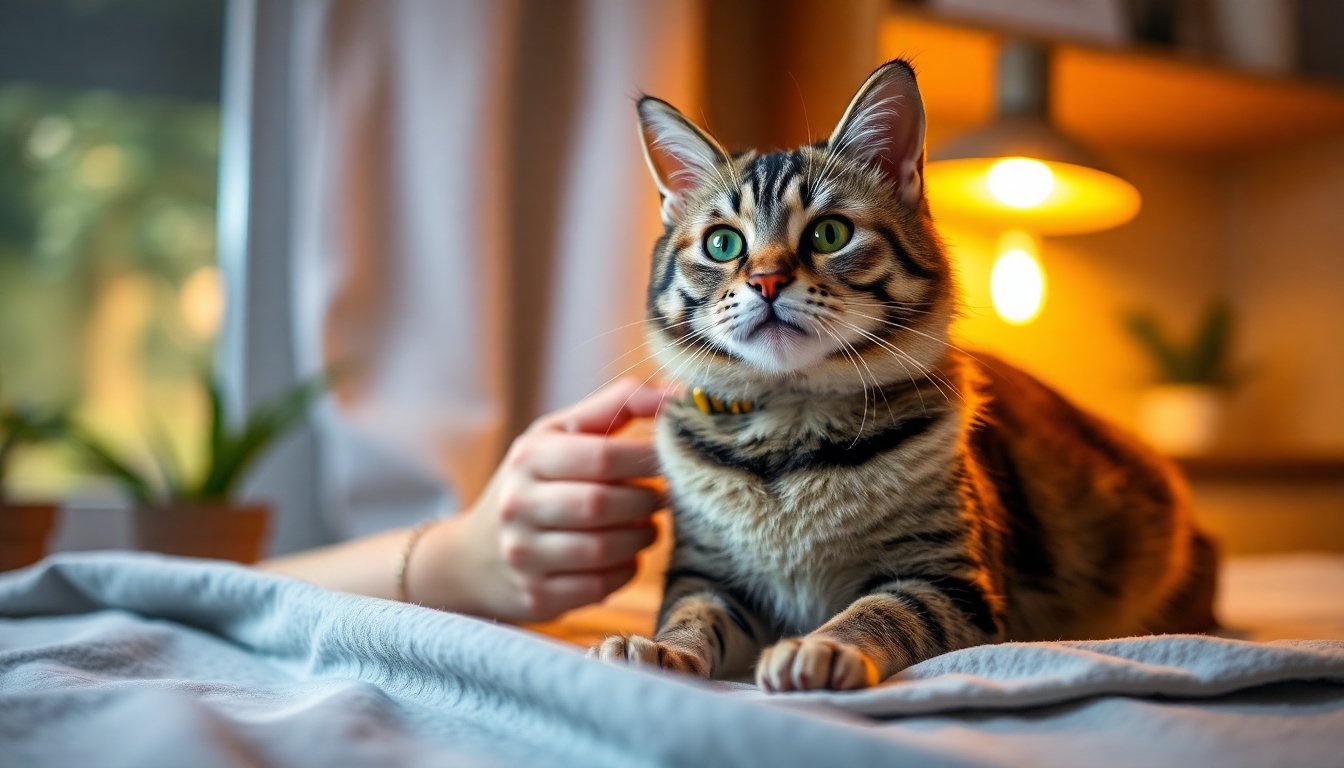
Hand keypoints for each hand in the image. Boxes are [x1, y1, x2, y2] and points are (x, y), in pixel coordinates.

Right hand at [409, 379, 670, 621]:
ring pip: (606, 549)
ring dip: (642, 536)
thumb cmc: (534, 482)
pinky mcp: (537, 596)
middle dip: (647, 501)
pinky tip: (625, 555)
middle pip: (605, 504)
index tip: (671, 461)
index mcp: (529, 457)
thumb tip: (679, 393)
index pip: (603, 456)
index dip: (648, 459)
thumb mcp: (560, 434)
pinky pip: (601, 586)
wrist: (471, 557)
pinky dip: (626, 569)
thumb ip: (617, 406)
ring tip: (646, 524)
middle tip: (663, 497)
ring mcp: (524, 555)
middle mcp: (519, 505)